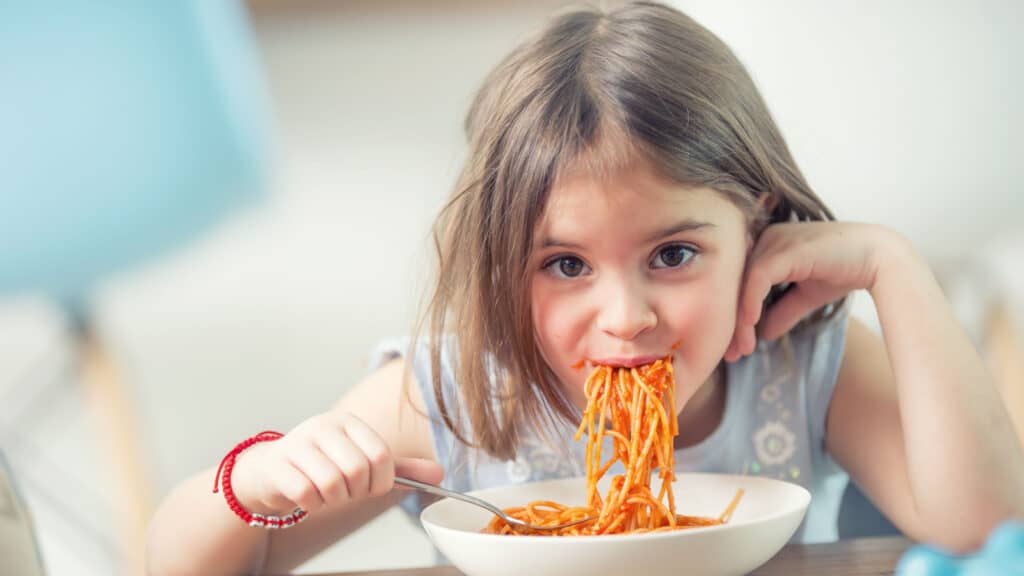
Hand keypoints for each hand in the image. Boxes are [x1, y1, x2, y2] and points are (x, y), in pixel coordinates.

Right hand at [229, 411, 442, 514]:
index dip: (381, 481)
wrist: (272, 470)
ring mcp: (298, 442)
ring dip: (334, 500)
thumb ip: (401, 468)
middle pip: (358, 470)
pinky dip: (313, 505)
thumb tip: (440, 474)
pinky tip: (309, 497)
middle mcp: (324, 426)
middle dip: (356, 492)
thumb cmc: (324, 466)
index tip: (371, 486)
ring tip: (327, 493)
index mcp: (350, 422)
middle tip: (346, 491)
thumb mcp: (364, 462)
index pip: (381, 456)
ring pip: (332, 483)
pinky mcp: (278, 463)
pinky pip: (306, 494)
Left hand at [724, 222, 900, 361]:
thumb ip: (783, 311)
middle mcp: (766, 239)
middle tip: (731, 355)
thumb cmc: (844, 271)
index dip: (734, 317)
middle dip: (732, 323)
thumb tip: (764, 334)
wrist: (879, 259)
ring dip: (740, 320)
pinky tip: (751, 324)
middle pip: (736, 285)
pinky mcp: (785, 248)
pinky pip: (758, 277)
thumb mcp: (806, 296)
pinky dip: (751, 301)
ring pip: (743, 284)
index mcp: (767, 247)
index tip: (735, 349)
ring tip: (742, 349)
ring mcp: (774, 240)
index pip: (740, 285)